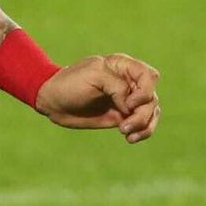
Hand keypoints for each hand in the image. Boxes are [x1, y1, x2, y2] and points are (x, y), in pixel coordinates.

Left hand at [36, 53, 160, 142]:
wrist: (53, 102)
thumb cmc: (70, 83)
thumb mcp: (94, 77)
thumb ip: (118, 86)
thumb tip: (132, 106)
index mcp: (122, 66)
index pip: (150, 76)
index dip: (145, 91)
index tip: (129, 103)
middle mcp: (129, 82)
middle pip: (152, 98)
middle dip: (142, 114)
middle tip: (123, 126)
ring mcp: (128, 100)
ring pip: (152, 112)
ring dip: (143, 125)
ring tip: (125, 133)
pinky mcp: (123, 115)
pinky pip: (144, 124)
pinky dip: (142, 132)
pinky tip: (130, 138)